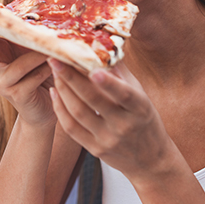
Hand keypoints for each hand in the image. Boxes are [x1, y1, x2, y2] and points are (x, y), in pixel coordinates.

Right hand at [0, 14, 55, 126]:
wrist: (46, 105)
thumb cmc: (38, 72)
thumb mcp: (29, 49)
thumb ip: (25, 35)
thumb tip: (34, 10)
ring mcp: (3, 84)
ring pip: (14, 68)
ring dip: (34, 57)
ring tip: (50, 49)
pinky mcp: (16, 96)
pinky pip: (31, 79)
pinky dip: (44, 70)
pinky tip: (54, 65)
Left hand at [48, 59, 171, 181]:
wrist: (150, 161)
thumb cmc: (144, 119)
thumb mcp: (141, 95)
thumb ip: (120, 72)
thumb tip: (102, 42)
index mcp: (140, 108)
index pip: (124, 94)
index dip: (108, 83)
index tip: (91, 67)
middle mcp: (124, 125)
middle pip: (93, 101)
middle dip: (71, 78)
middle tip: (55, 58)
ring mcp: (108, 139)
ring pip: (78, 113)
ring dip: (63, 89)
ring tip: (54, 71)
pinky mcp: (94, 149)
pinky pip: (71, 128)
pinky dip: (60, 109)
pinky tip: (55, 91)